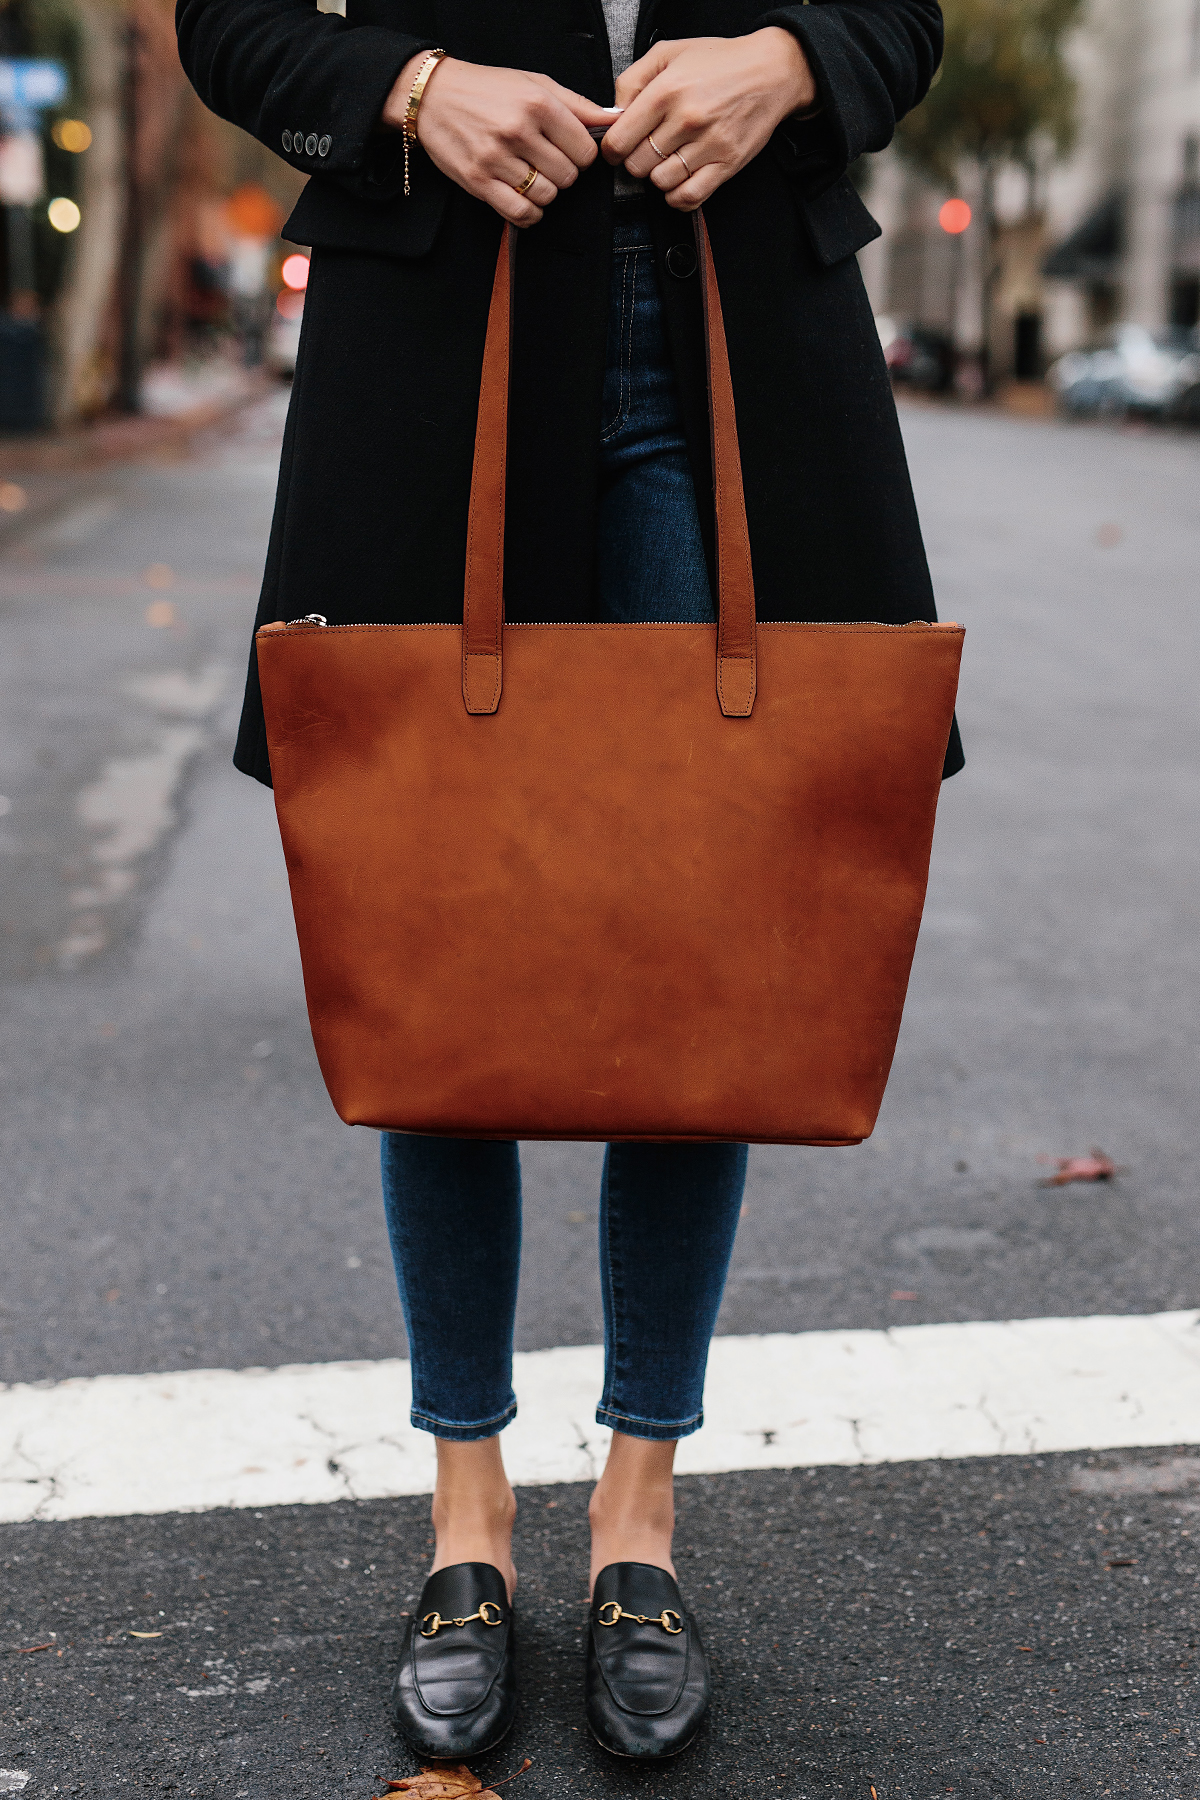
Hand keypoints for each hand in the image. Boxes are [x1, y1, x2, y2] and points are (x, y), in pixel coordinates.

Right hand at [383, 55, 610, 226]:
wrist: (433, 96)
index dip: (581, 155)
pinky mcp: (479, 182)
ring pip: (546, 197)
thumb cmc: (487, 89)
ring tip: (531, 177)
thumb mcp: (534, 83)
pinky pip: (520, 214)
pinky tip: (525, 201)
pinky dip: (529, 214)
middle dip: (562, 174)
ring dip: (544, 193)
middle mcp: (518, 131)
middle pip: (568, 177)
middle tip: (546, 163)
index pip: (585, 150)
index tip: (568, 151)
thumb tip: (613, 120)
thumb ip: (576, 105)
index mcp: (538, 104)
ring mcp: (497, 158)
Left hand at [601, 29, 815, 210]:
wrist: (770, 71)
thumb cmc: (720, 62)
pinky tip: (679, 181)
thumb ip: (632, 80)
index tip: (620, 146)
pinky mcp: (727, 164)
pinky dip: (678, 196)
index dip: (613, 148)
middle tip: (648, 148)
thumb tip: (613, 115)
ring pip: (661, 182)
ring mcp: (709, 144)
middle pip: (638, 165)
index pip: (620, 140)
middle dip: (637, 160)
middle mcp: (687, 119)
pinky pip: (689, 197)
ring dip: (659, 176)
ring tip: (669, 159)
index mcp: (667, 91)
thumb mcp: (669, 53)